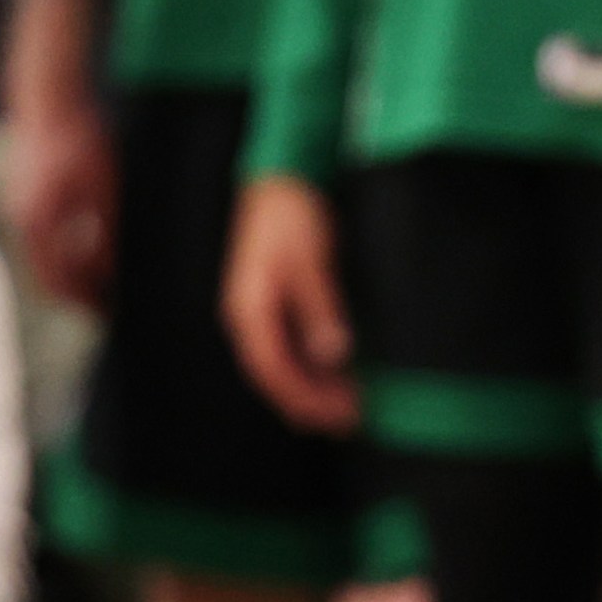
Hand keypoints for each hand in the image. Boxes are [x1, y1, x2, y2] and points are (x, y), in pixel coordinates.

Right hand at [6, 90, 115, 312]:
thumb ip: (106, 228)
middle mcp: (26, 220)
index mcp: (40, 222)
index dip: (84, 300)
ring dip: (73, 271)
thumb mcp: (104, 185)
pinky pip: (46, 237)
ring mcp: (22, 209)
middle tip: (107, 305)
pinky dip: (66, 249)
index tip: (108, 312)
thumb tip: (112, 267)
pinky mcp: (28, 197)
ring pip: (47, 256)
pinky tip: (91, 247)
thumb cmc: (80, 138)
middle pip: (49, 275)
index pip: (58, 281)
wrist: (51, 99)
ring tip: (104, 280)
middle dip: (77, 293)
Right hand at [223, 175, 360, 433]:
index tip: (333, 417)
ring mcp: (264, 312)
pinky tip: (342, 374)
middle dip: (311, 402)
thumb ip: (319, 307)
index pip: (271, 369)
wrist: (281, 180)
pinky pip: (295, 346)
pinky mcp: (280, 303)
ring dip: (316, 387)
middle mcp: (252, 318)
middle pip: (277, 374)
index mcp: (249, 311)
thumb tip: (332, 353)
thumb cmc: (290, 216)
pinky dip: (317, 365)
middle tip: (350, 421)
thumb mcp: (309, 261)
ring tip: (352, 406)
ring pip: (287, 363)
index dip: (301, 398)